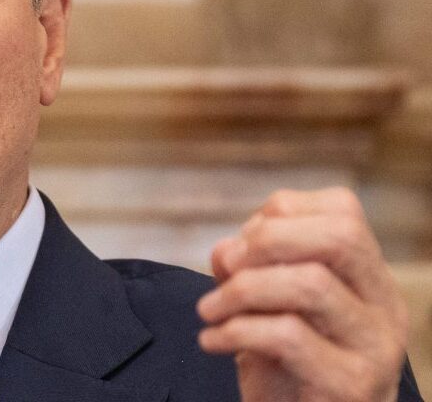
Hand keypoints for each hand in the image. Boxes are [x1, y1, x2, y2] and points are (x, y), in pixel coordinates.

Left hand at [197, 188, 408, 401]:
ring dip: (242, 289)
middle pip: (340, 235)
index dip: (279, 213)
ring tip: (208, 310)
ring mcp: (375, 348)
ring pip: (311, 284)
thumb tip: (228, 250)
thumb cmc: (282, 364)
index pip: (342, 209)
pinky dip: (236, 331)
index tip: (242, 246)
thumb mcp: (264, 305)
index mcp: (368, 276)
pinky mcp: (351, 386)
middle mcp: (384, 306)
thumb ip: (246, 267)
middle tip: (228, 268)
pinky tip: (212, 340)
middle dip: (267, 240)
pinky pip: (289, 337)